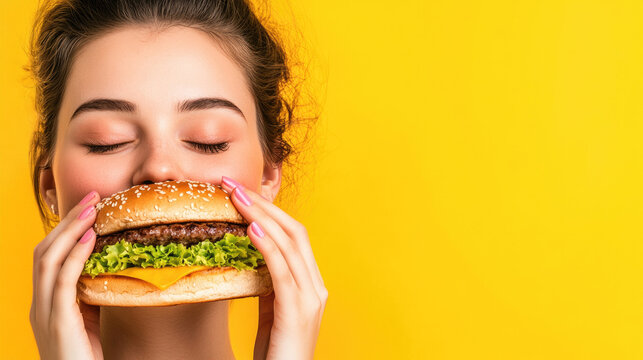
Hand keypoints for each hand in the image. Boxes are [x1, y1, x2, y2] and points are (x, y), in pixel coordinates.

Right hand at [30, 191, 103, 359]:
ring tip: (92, 209)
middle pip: (44, 250)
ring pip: (48, 259)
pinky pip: (63, 281)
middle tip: (92, 197)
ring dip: (70, 230)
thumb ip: (92, 295)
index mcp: (45, 303)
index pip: (47, 256)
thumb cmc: (87, 358)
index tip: (88, 207)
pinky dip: (75, 255)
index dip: (65, 229)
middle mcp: (39, 304)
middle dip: (67, 221)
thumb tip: (111, 268)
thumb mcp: (90, 320)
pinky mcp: (57, 322)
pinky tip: (91, 238)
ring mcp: (44, 313)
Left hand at [221, 176, 327, 359]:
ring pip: (289, 244)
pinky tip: (252, 229)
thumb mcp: (273, 311)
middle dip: (264, 205)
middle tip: (232, 184)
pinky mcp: (297, 312)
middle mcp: (316, 286)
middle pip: (294, 231)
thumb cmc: (277, 352)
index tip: (241, 193)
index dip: (269, 211)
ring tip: (236, 197)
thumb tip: (252, 254)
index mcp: (311, 284)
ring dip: (260, 216)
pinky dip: (268, 247)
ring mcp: (310, 298)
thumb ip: (269, 283)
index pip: (294, 235)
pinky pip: (282, 271)